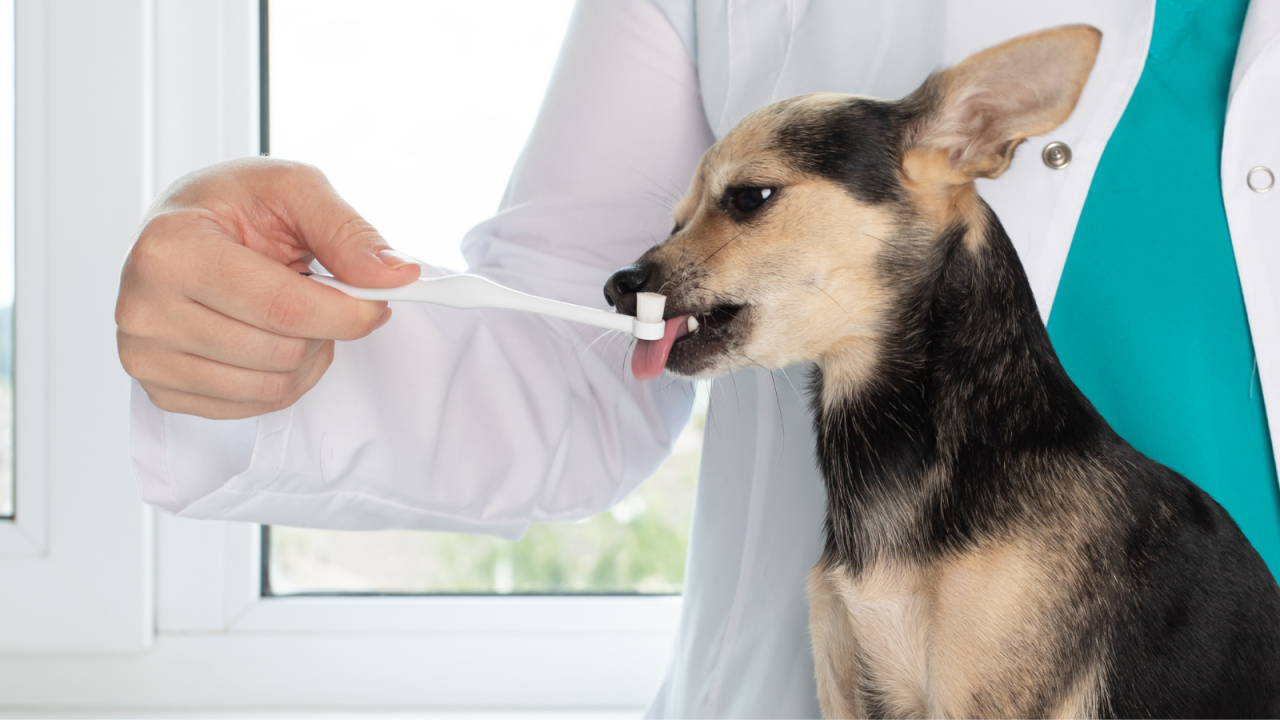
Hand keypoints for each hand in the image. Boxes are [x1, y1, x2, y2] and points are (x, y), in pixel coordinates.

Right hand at [116, 157, 420, 418]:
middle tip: (319, 294)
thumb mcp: (294, 190)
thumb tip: (396, 275)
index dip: (346, 313)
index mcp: (170, 248)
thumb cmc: (235, 206)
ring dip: (307, 356)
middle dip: (323, 329)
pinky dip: (282, 381)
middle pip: (280, 352)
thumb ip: (348, 231)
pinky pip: (251, 408)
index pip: (281, 308)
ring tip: (294, 314)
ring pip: (271, 386)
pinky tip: (271, 339)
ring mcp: (145, 356)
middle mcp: (143, 308)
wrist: (184, 227)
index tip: (377, 301)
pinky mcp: (160, 390)